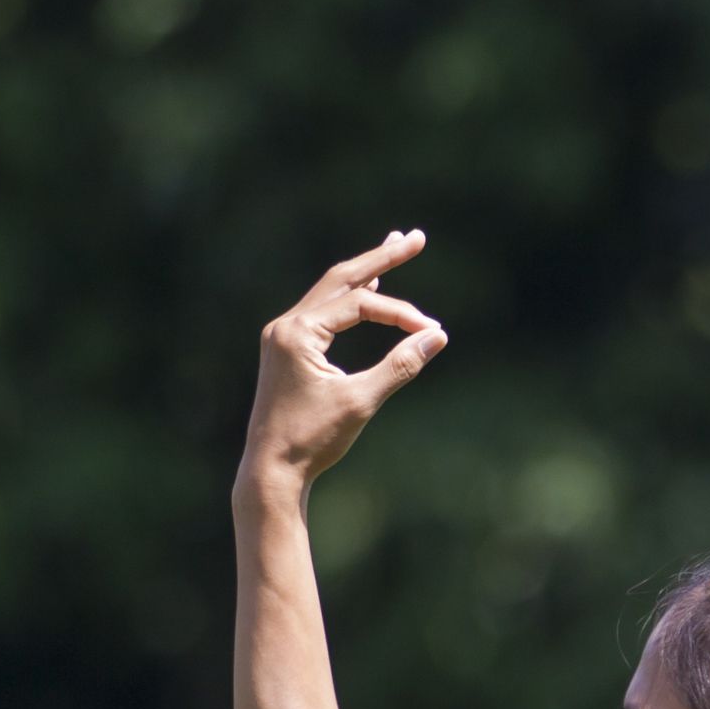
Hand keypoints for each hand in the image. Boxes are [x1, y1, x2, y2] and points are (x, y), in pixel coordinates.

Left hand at [241, 231, 446, 488]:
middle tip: (415, 238)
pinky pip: (323, 313)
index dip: (400, 314)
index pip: (360, 305)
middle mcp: (286, 325)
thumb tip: (437, 336)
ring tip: (394, 246)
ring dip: (365, 273)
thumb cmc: (313, 439)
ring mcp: (283, 336)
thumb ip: (400, 365)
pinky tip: (367, 287)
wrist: (271, 470)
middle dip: (381, 258)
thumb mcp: (361, 402)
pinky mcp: (287, 351)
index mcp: (298, 331)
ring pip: (331, 293)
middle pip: (341, 279)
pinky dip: (350, 300)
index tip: (431, 332)